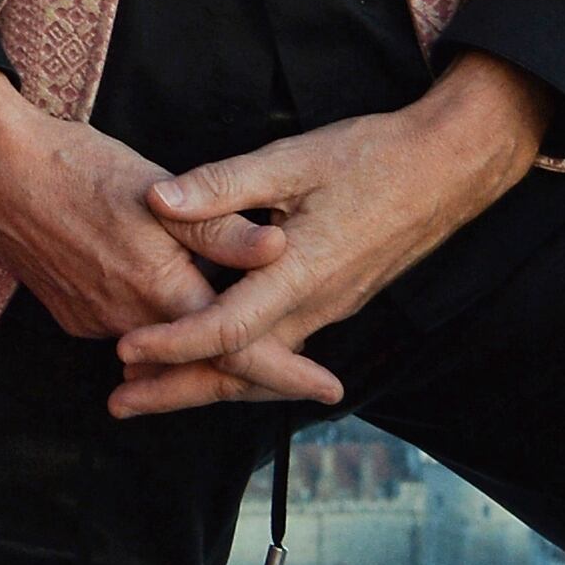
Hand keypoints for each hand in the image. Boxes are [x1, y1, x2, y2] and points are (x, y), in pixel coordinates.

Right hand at [0, 70, 333, 406]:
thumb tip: (282, 248)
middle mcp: (129, 319)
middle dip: (251, 375)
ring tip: (240, 348)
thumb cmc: (76, 166)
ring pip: (163, 352)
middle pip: (203, 363)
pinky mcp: (70, 313)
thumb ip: (221, 227)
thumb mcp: (158, 189)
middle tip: (298, 376)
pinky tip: (168, 317)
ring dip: (202, 355)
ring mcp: (94, 320)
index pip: (238, 348)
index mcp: (160, 288)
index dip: (287, 373)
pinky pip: (126, 334)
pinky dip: (156, 336)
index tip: (330, 391)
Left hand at [108, 54, 547, 417]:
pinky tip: (207, 362)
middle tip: (118, 407)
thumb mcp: (290, 160)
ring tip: (147, 393)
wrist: (446, 169)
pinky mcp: (334, 300)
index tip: (124, 351)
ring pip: (260, 367)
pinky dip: (237, 365)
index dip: (173, 344)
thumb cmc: (370, 158)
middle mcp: (316, 305)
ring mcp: (328, 308)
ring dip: (204, 383)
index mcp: (301, 273)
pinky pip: (279, 350)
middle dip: (177, 391)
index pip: (228, 328)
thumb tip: (158, 201)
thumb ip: (222, 185)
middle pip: (240, 369)